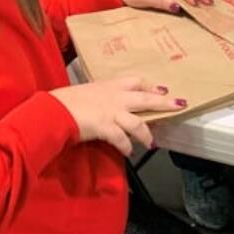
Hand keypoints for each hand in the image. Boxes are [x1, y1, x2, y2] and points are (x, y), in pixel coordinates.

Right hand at [50, 77, 184, 155]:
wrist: (54, 110)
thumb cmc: (65, 101)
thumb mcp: (86, 92)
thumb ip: (99, 97)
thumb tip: (102, 105)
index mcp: (110, 85)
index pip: (137, 82)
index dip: (151, 86)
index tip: (162, 89)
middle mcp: (115, 97)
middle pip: (147, 98)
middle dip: (165, 102)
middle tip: (179, 105)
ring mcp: (112, 112)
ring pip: (138, 122)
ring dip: (147, 133)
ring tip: (152, 142)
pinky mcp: (106, 127)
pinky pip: (122, 139)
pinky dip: (127, 146)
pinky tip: (129, 152)